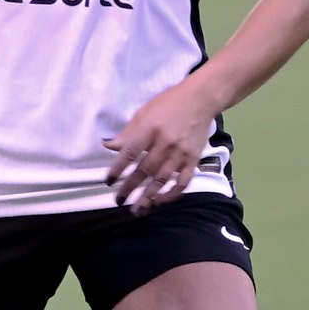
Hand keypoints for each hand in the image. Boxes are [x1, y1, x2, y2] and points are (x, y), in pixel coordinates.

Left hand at [103, 74, 216, 209]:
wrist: (200, 100)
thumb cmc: (168, 104)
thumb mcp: (143, 113)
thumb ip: (127, 133)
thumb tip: (108, 146)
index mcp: (149, 128)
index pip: (130, 153)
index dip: (118, 168)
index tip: (108, 181)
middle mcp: (165, 143)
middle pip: (145, 170)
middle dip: (130, 187)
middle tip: (119, 200)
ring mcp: (181, 153)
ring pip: (162, 180)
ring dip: (149, 196)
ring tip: (137, 209)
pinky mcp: (193, 160)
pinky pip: (183, 182)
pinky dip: (172, 194)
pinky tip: (161, 201)